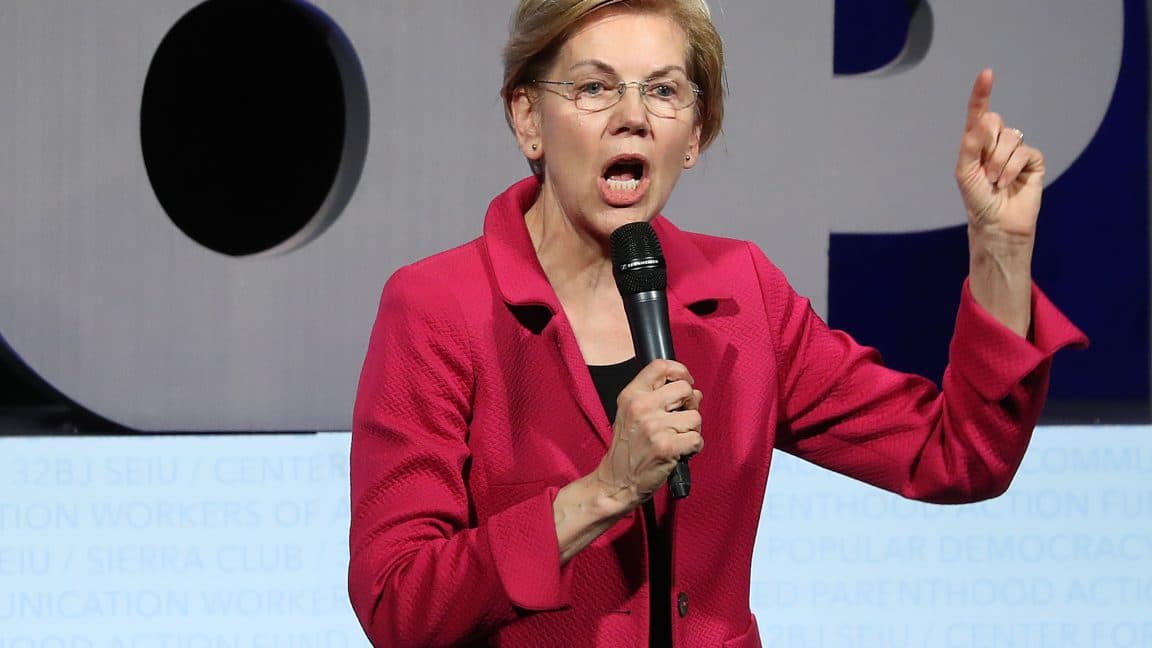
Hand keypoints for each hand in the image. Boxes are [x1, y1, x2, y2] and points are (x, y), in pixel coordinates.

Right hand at [594, 359, 702, 507]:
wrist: (617, 480)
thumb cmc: (627, 447)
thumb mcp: (630, 413)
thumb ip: (657, 397)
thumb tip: (695, 392)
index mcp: (631, 395)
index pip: (660, 366)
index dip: (680, 371)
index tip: (686, 382)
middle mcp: (641, 407)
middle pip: (684, 389)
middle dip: (690, 403)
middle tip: (682, 417)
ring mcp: (654, 427)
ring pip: (695, 416)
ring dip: (692, 429)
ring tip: (678, 438)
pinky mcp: (667, 447)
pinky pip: (697, 438)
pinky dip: (694, 447)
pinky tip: (681, 451)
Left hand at [955, 69, 1044, 240]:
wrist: (997, 223)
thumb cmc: (977, 199)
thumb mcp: (965, 172)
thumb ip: (971, 145)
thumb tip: (982, 120)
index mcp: (976, 143)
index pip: (979, 114)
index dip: (982, 94)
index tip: (987, 74)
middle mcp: (996, 142)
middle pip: (995, 123)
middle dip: (987, 146)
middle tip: (984, 171)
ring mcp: (1016, 150)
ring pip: (1010, 138)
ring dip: (998, 163)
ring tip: (995, 181)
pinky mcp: (1033, 161)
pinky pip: (1024, 152)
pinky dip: (1012, 169)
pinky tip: (1008, 182)